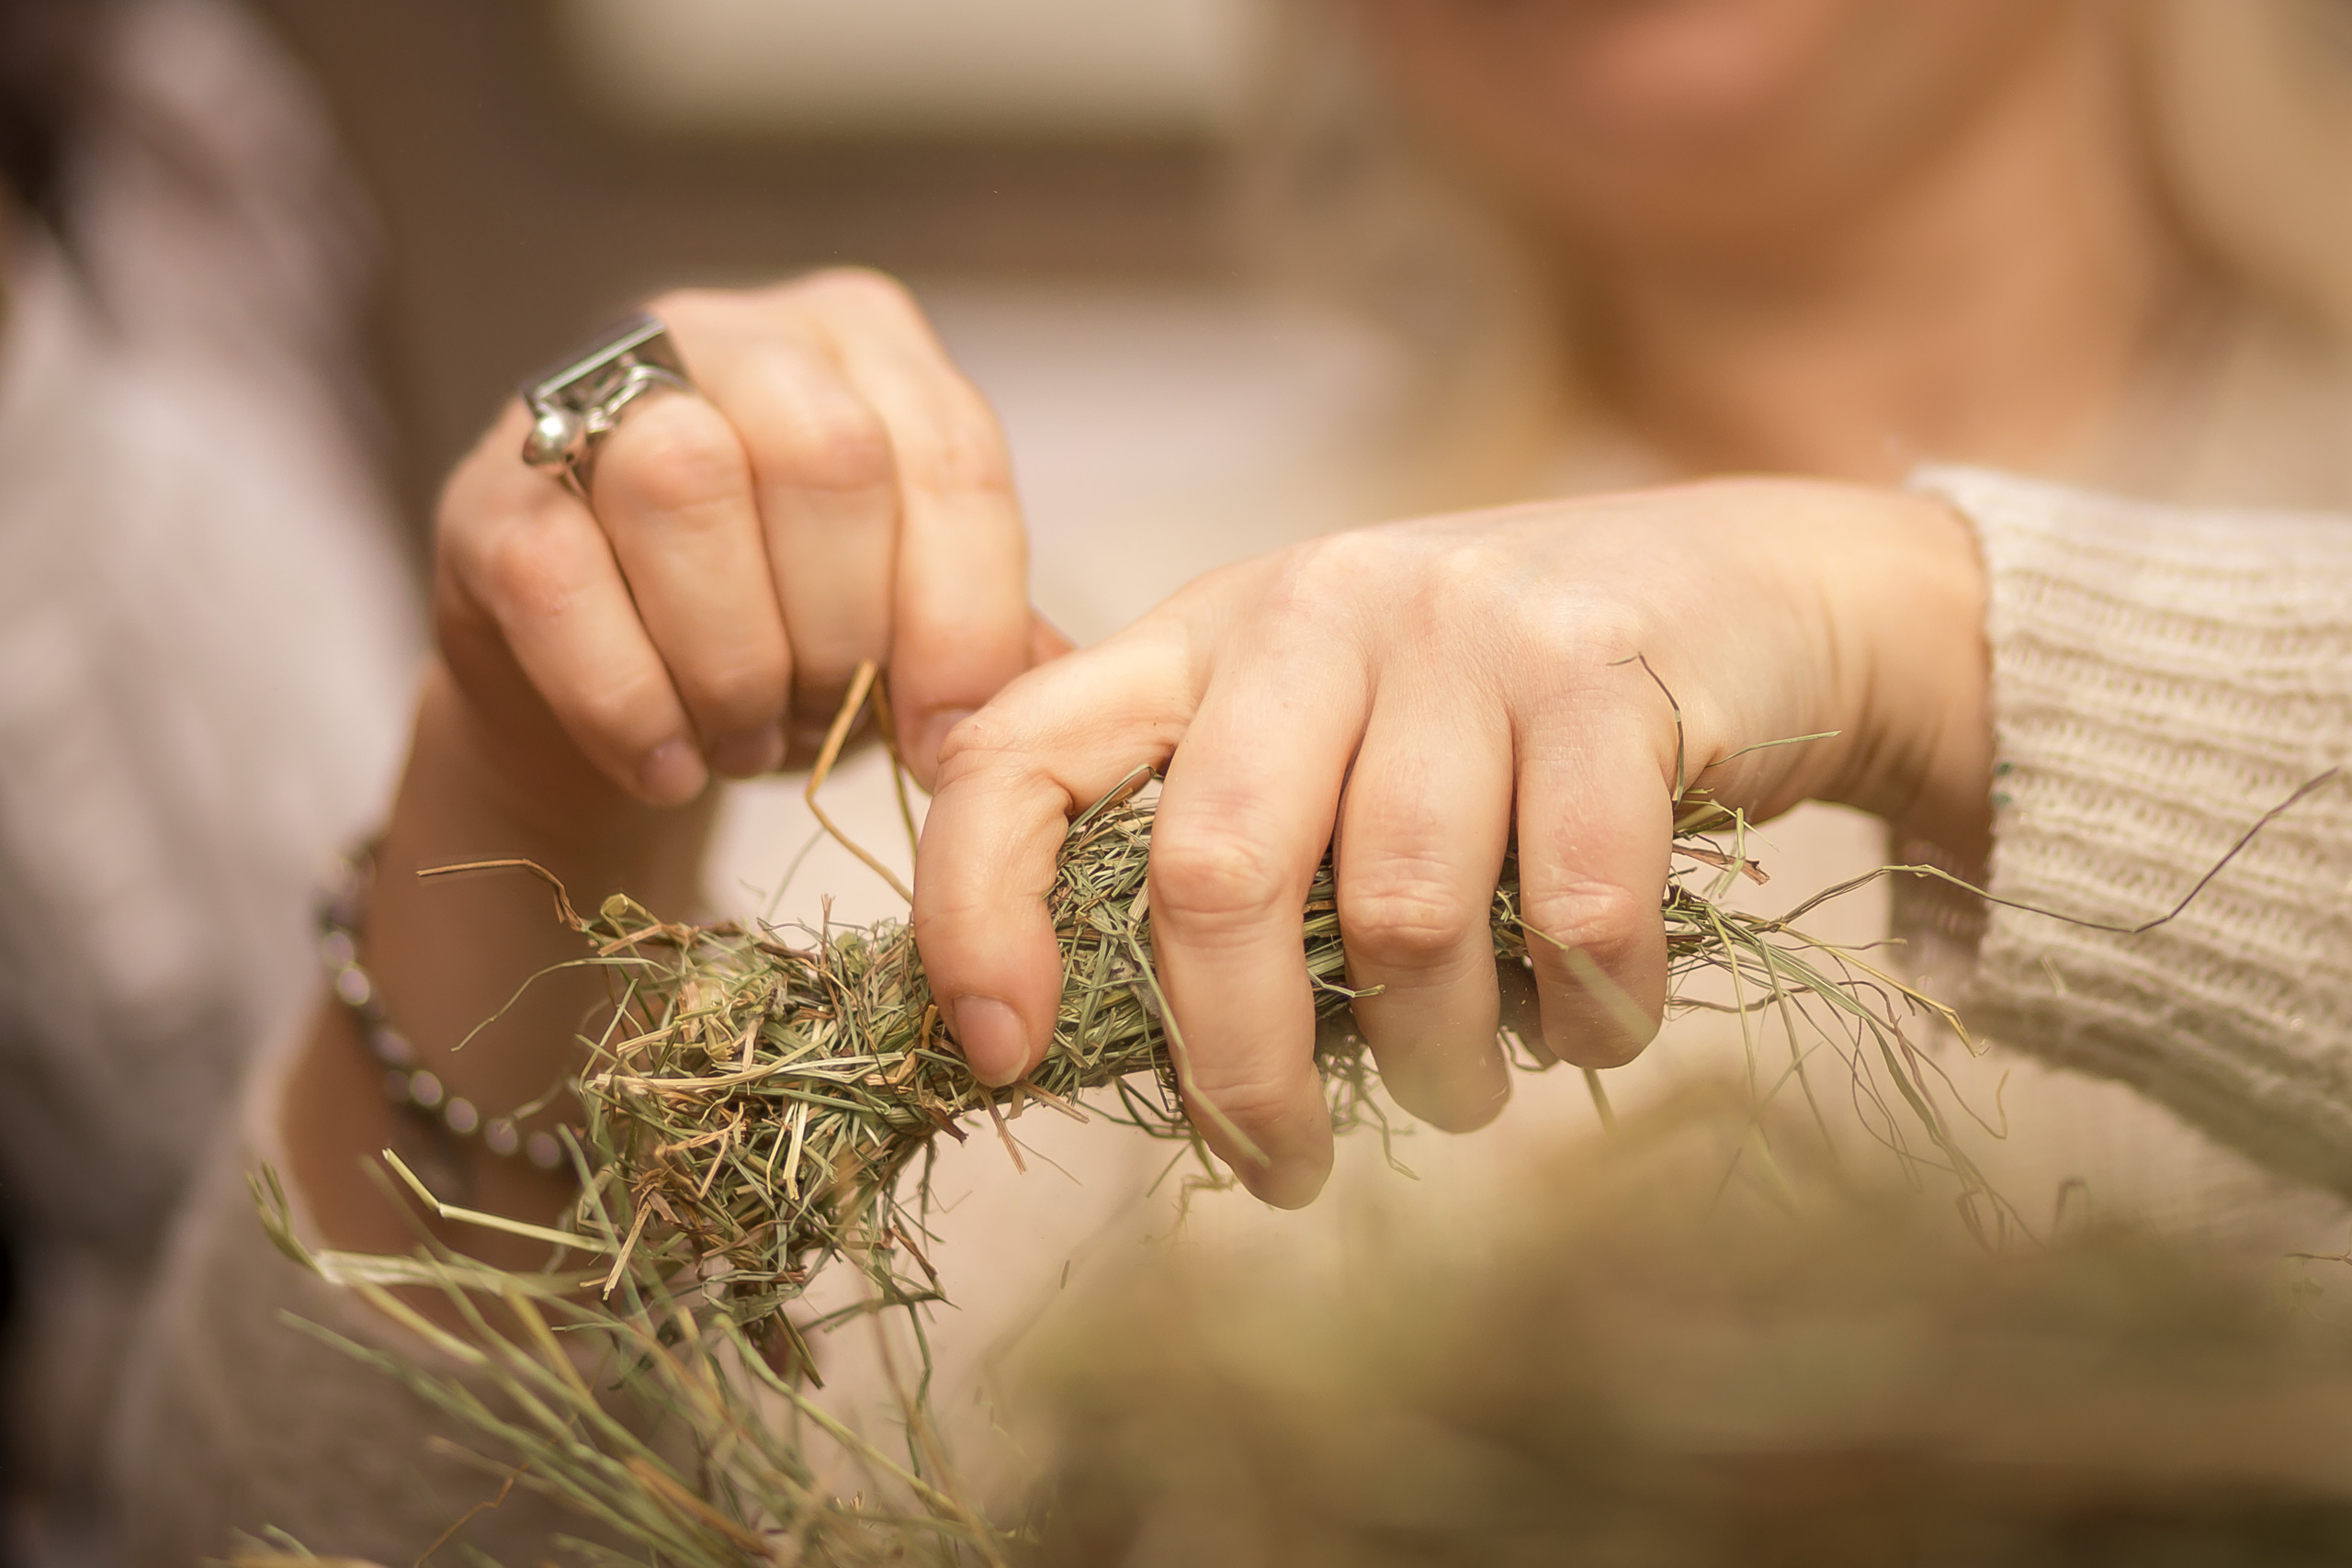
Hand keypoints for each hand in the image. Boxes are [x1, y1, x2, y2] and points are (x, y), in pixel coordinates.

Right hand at [434, 268, 1064, 833]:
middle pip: (827, 454)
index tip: (954, 742)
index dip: (964, 616)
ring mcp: (589, 395)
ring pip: (686, 485)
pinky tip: (669, 761)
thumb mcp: (901, 620)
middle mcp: (729, 332)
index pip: (949, 454)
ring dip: (737, 660)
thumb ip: (984, 635)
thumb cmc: (783, 635)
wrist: (600, 693)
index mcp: (862, 340)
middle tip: (834, 720)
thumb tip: (1067, 690)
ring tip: (749, 737)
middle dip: (847, 629)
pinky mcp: (488, 497)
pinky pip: (562, 582)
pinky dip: (631, 701)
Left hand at [912, 478, 1989, 1206]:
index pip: (1021, 754)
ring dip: (1438, 1063)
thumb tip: (1078, 1049)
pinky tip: (1595, 1023)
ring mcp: (1463, 625)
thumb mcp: (1335, 750)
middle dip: (1239, 1069)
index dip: (974, 909)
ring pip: (1403, 918)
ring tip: (1467, 1087)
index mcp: (1206, 637)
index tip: (998, 1053)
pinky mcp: (1607, 667)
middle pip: (1213, 875)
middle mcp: (1316, 610)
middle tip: (1280, 1169)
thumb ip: (1223, 857)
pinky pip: (1576, 914)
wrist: (1756, 592)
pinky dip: (1585, 1019)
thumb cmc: (1508, 726)